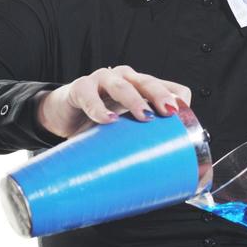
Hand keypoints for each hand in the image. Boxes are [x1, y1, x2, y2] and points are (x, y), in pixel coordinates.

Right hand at [35, 65, 191, 138]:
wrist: (63, 114)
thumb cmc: (100, 119)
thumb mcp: (126, 128)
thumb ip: (143, 139)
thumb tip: (168, 167)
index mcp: (141, 86)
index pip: (166, 86)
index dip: (176, 97)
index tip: (182, 114)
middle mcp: (125, 79)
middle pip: (147, 82)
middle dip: (159, 95)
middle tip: (169, 112)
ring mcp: (102, 80)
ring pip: (121, 84)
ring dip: (134, 100)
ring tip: (144, 116)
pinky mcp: (80, 87)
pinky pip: (89, 95)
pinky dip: (99, 108)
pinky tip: (108, 120)